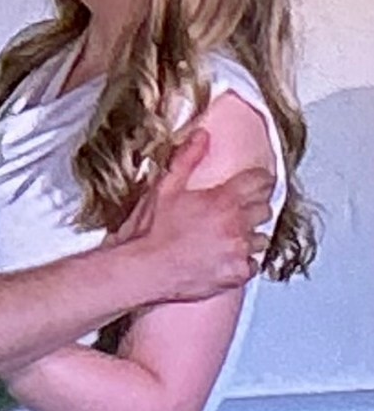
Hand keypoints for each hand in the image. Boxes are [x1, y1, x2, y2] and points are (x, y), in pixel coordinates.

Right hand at [126, 130, 273, 301]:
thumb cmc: (152, 231)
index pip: (259, 181)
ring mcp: (238, 251)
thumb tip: (202, 135)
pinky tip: (225, 255)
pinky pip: (253, 264)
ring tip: (231, 234)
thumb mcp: (165, 186)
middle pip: (265, 209)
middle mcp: (236, 226)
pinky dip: (243, 260)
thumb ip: (188, 157)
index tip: (258, 180)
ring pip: (262, 238)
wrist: (145, 269)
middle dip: (255, 205)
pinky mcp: (237, 274)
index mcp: (222, 200)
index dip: (260, 179)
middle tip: (239, 207)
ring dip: (250, 234)